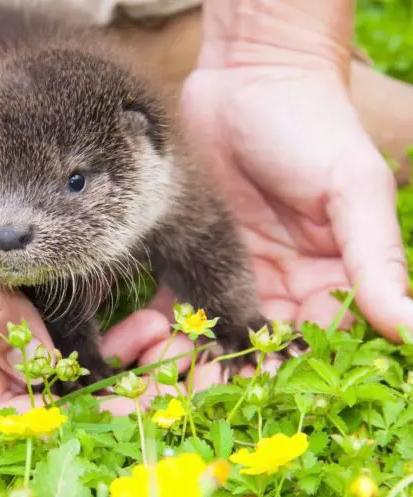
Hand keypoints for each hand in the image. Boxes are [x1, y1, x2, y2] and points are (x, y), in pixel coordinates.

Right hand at [0, 66, 192, 412]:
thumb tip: (37, 371)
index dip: (38, 412)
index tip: (104, 406)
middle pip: (18, 375)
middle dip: (81, 378)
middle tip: (147, 359)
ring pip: (39, 341)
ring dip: (94, 342)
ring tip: (152, 328)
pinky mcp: (2, 262)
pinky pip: (45, 299)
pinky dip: (83, 304)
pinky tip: (124, 299)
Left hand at [168, 61, 412, 378]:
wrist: (250, 76)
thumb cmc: (313, 125)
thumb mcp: (355, 190)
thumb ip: (376, 259)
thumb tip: (408, 329)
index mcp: (327, 276)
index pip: (306, 340)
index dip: (276, 372)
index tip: (243, 397)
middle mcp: (278, 280)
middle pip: (248, 344)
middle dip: (216, 375)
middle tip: (180, 400)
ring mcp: (230, 266)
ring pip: (204, 329)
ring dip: (178, 358)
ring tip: (148, 379)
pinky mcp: (189, 248)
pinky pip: (169, 298)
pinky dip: (151, 325)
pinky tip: (132, 342)